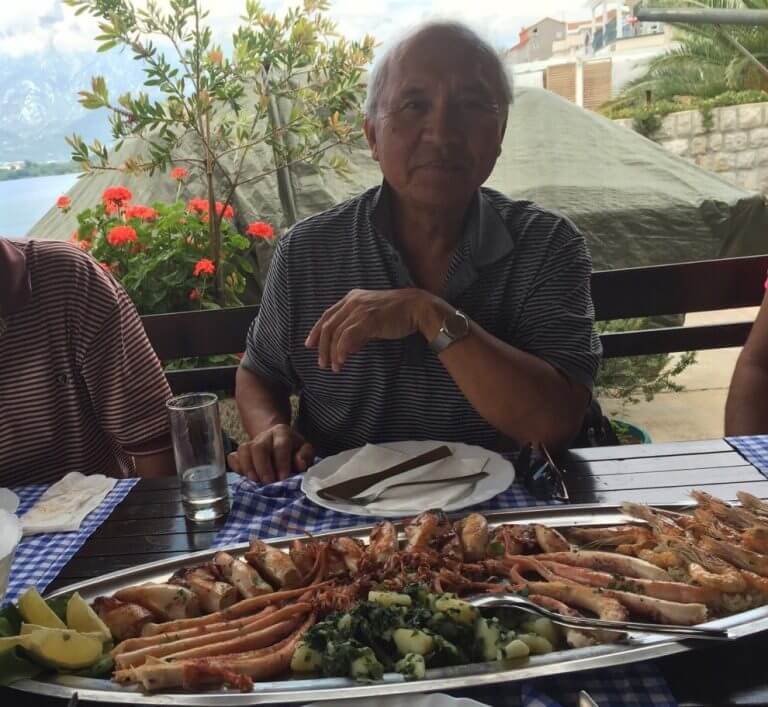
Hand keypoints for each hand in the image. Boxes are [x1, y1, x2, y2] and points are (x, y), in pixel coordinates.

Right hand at [227, 424, 314, 483]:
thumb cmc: (293, 450)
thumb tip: (299, 464)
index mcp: (282, 433)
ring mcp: (251, 443)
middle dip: (263, 467)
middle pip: (258, 448)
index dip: (281, 462)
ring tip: (255, 482)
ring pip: (244, 451)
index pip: (281, 445)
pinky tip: (244, 477)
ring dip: (248, 468)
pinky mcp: (240, 453)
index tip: (283, 478)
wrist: (278, 443)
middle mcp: (265, 436)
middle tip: (268, 483)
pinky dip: (237, 468)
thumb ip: (305, 455)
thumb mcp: (304, 450)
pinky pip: (233, 457)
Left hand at [305, 288, 444, 371]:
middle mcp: (353, 301)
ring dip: (332, 352)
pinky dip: (342, 349)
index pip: (327, 315)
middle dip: (322, 346)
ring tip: (334, 367)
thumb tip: (347, 350)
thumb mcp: (372, 321)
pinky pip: (348, 336)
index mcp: (351, 298)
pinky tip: (342, 360)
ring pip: (337, 333)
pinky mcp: (368, 318)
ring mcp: (360, 309)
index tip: (310, 345)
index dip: (316, 331)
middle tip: (322, 363)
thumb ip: (358, 333)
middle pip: (329, 325)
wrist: (416, 308)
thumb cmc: (396, 315)